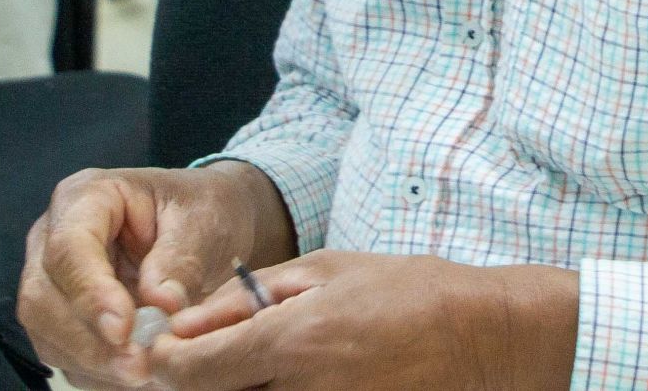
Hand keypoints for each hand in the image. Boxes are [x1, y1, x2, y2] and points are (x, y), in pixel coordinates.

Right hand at [17, 162, 290, 390]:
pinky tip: (136, 376)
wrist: (210, 223)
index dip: (90, 293)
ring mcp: (52, 282)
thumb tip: (160, 305)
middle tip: (139, 367)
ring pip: (47, 334)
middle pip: (44, 298)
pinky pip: (65, 355)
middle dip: (89, 340)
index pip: (69, 248)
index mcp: (86, 197)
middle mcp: (53, 239)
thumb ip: (181, 258)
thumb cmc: (205, 209)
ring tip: (146, 374)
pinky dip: (99, 372)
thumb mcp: (204, 219)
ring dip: (94, 362)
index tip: (124, 329)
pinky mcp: (62, 320)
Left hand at [148, 251, 579, 390]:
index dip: (167, 361)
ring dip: (240, 389)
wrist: (480, 337)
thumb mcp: (328, 268)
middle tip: (220, 357)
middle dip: (200, 380)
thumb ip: (249, 295)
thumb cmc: (407, 291)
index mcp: (292, 339)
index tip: (170, 350)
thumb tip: (186, 323)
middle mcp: (298, 390)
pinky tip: (297, 378)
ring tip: (269, 364)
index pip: (187, 371)